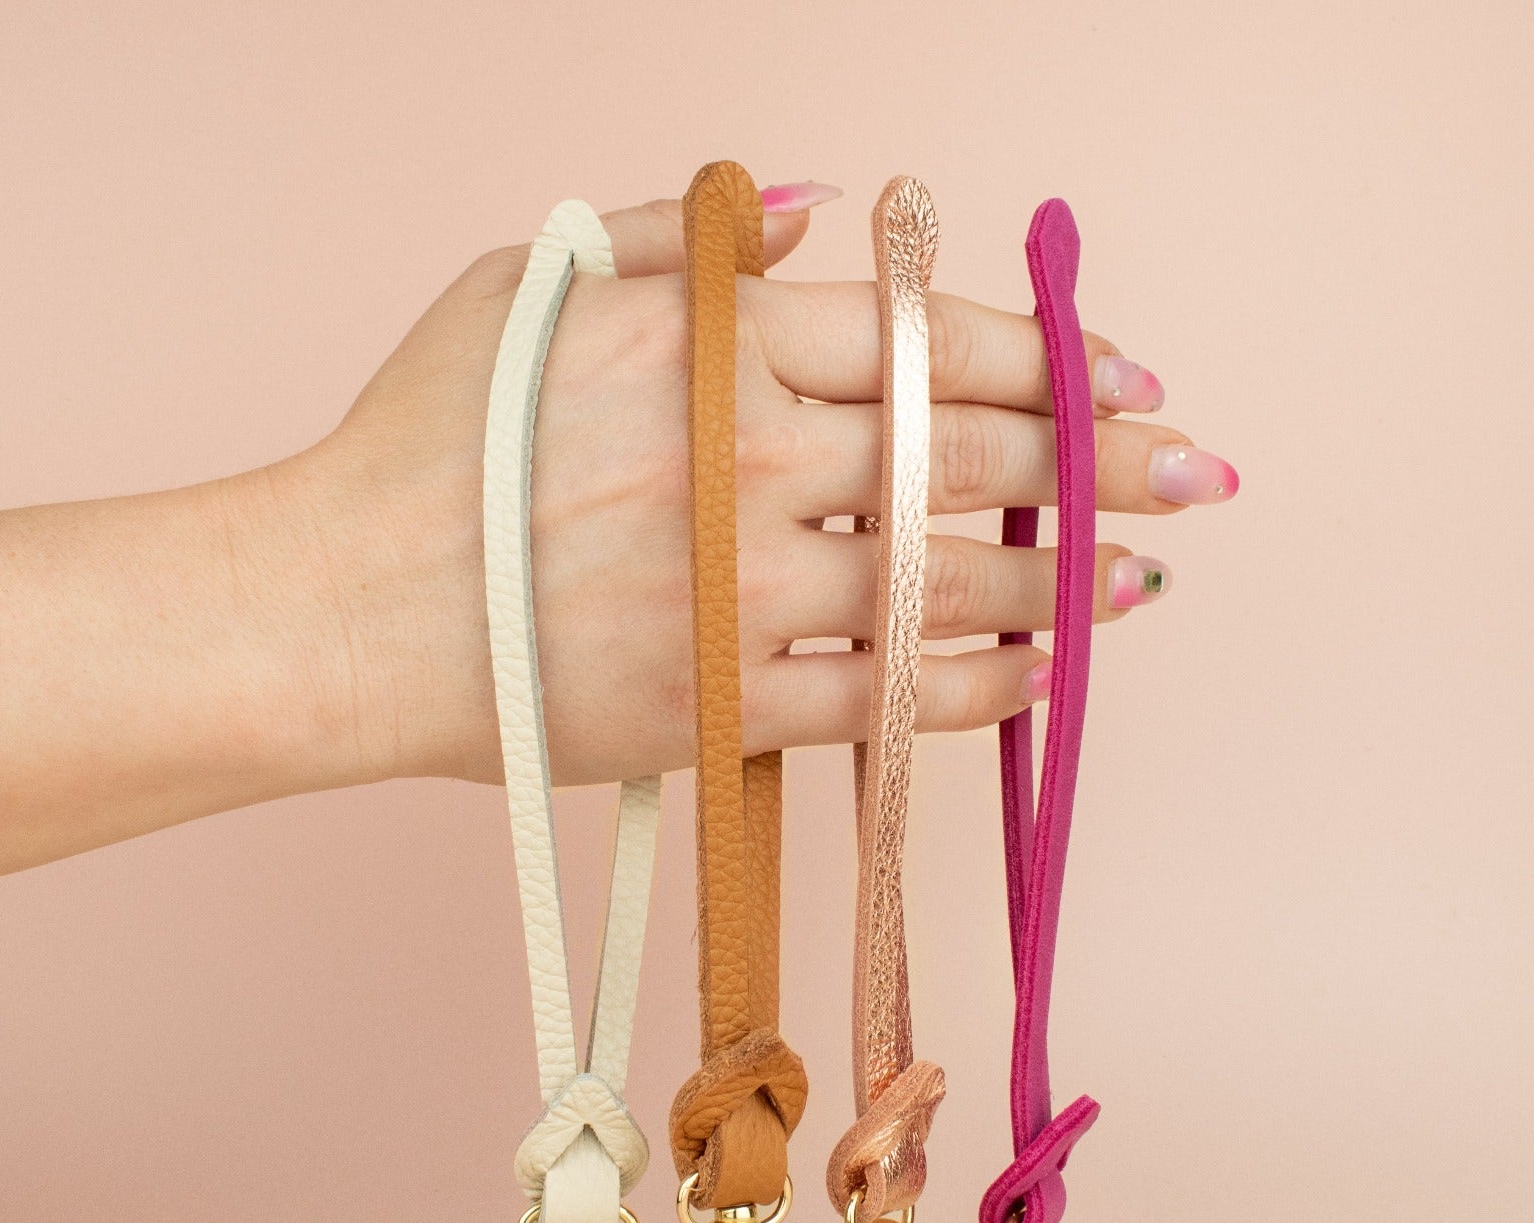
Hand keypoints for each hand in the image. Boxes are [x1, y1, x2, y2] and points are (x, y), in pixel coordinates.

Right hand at [257, 184, 1237, 787]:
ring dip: (1066, 578)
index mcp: (711, 342)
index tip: (1126, 380)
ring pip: (956, 580)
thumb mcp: (528, 283)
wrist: (336, 612)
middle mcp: (746, 459)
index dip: (1050, 359)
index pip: (928, 339)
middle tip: (1196, 476)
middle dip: (1106, 462)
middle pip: (972, 454)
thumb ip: (681, 230)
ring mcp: (742, 590)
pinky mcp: (724, 705)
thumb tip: (825, 207)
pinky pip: (893, 699)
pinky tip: (1037, 671)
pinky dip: (981, 686)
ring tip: (1135, 580)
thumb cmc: (422, 442)